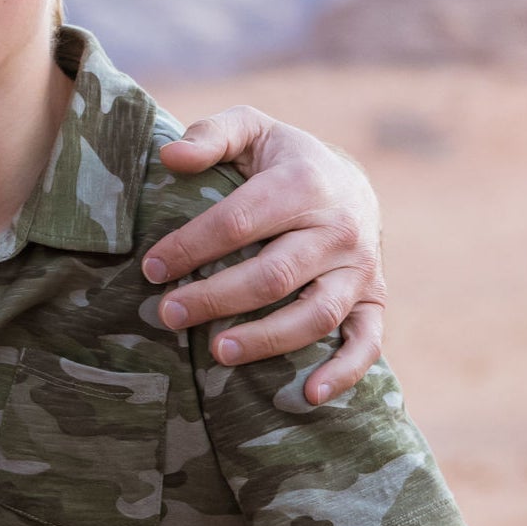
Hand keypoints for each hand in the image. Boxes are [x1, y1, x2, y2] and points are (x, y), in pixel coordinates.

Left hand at [143, 107, 387, 404]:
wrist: (350, 181)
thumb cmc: (283, 160)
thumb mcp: (250, 129)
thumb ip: (211, 136)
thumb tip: (169, 157)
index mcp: (303, 184)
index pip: (239, 221)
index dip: (191, 246)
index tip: (151, 268)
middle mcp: (339, 230)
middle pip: (273, 274)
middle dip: (216, 298)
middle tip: (168, 314)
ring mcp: (360, 270)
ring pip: (316, 315)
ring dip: (267, 340)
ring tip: (217, 353)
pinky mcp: (374, 301)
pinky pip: (366, 344)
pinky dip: (343, 373)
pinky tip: (308, 396)